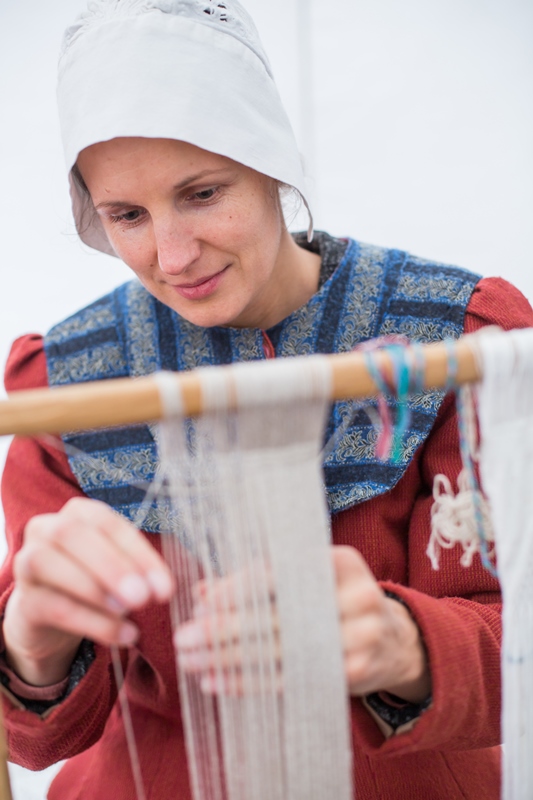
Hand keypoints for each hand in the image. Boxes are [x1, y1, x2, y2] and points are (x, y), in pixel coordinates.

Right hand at [2, 498, 173, 686]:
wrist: (51, 615)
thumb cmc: (94, 579)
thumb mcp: (118, 567)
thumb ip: (138, 569)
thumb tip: (162, 587)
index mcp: (78, 512)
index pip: (109, 524)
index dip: (139, 554)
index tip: (165, 587)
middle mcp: (47, 528)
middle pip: (73, 535)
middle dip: (112, 566)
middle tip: (143, 597)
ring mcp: (28, 562)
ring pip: (52, 565)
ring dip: (95, 590)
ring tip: (130, 612)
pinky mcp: (24, 600)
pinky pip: (54, 606)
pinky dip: (93, 623)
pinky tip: (124, 634)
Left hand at [175, 548, 429, 703]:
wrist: (394, 640)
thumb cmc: (333, 602)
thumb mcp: (304, 583)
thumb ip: (255, 583)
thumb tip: (200, 592)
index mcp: (341, 562)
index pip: (280, 574)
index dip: (237, 589)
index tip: (201, 604)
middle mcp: (357, 595)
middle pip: (278, 616)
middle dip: (224, 629)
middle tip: (183, 638)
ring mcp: (361, 636)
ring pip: (281, 651)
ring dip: (229, 659)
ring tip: (192, 662)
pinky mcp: (356, 672)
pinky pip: (291, 680)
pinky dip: (249, 683)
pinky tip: (218, 682)